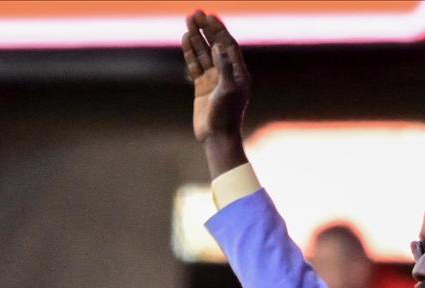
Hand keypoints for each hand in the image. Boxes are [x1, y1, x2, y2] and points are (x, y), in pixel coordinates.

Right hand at [182, 10, 250, 143]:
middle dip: (206, 30)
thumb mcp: (228, 90)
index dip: (219, 30)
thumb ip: (224, 67)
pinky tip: (185, 39)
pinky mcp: (202, 87)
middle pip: (215, 45)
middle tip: (195, 14)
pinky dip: (190, 53)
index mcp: (239, 73)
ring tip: (188, 22)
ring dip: (197, 38)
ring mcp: (214, 80)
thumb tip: (219, 46)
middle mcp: (227, 74)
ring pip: (204, 54)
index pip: (228, 45)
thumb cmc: (227, 116)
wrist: (217, 137)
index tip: (209, 17)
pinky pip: (195, 65)